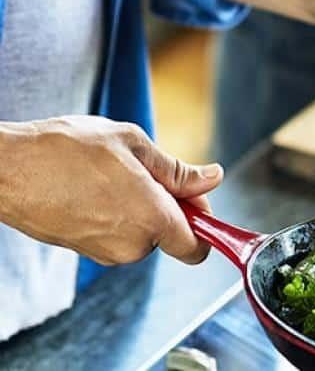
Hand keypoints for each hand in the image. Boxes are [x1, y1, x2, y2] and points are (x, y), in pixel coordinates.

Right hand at [0, 116, 223, 265]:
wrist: (5, 168)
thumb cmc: (66, 150)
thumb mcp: (133, 144)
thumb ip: (177, 170)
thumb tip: (212, 178)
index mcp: (153, 220)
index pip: (199, 247)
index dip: (204, 221)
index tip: (195, 197)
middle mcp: (132, 246)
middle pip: (171, 234)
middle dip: (168, 205)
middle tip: (144, 170)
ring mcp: (105, 252)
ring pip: (143, 233)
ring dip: (140, 207)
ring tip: (110, 175)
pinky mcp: (84, 251)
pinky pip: (117, 234)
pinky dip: (116, 214)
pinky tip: (93, 187)